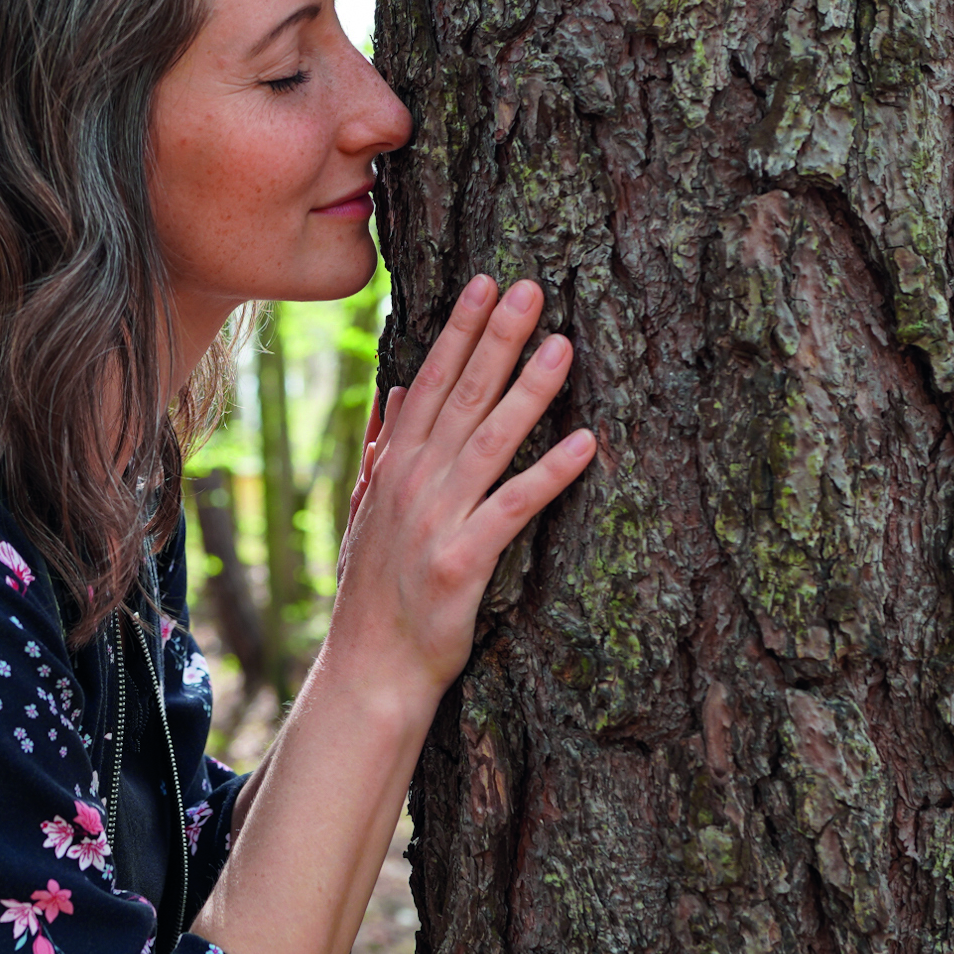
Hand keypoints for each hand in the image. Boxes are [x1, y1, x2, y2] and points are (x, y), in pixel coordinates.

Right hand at [328, 275, 595, 702]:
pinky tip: (587, 444)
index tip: (486, 284)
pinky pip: (515, 508)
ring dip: (528, 391)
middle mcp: (412, 484)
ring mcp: (436, 521)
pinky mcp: (462, 562)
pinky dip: (550, 474)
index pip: (428, 382)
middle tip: (530, 288)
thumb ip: (383, 448)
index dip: (459, 331)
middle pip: (461, 397)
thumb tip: (396, 389)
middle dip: (496, 338)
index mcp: (393, 467)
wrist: (370, 669)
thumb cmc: (376, 592)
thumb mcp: (366, 511)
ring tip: (562, 346)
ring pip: (490, 441)